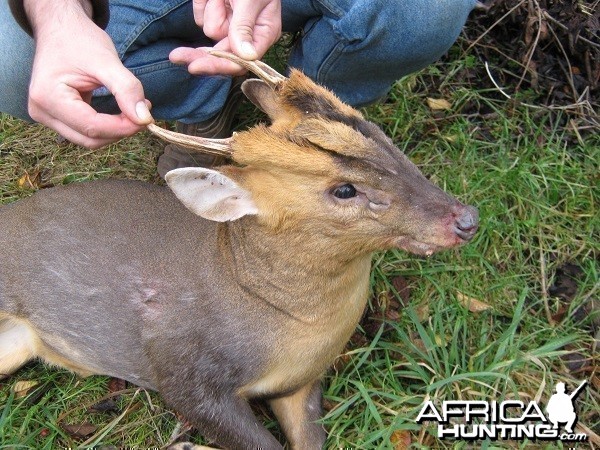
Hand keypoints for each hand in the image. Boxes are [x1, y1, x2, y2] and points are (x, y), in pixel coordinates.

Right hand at [26, 1, 152, 148]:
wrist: (61, 29)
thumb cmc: (79, 40)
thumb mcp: (106, 61)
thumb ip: (126, 89)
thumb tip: (144, 118)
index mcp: (48, 97)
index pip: (92, 127)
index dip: (123, 127)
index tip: (147, 118)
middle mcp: (41, 111)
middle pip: (90, 139)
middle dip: (119, 131)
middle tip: (143, 114)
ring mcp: (46, 116)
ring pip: (88, 139)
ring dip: (114, 131)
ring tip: (133, 111)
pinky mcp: (56, 117)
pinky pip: (85, 131)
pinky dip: (106, 126)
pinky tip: (120, 112)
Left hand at [169, 0, 281, 74]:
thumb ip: (245, 26)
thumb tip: (246, 57)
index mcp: (264, 32)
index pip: (242, 60)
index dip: (220, 65)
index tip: (196, 65)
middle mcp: (247, 34)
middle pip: (222, 55)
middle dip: (200, 55)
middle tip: (177, 57)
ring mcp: (230, 24)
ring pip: (210, 31)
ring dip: (211, 9)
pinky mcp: (215, 13)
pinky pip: (201, 16)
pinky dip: (203, 3)